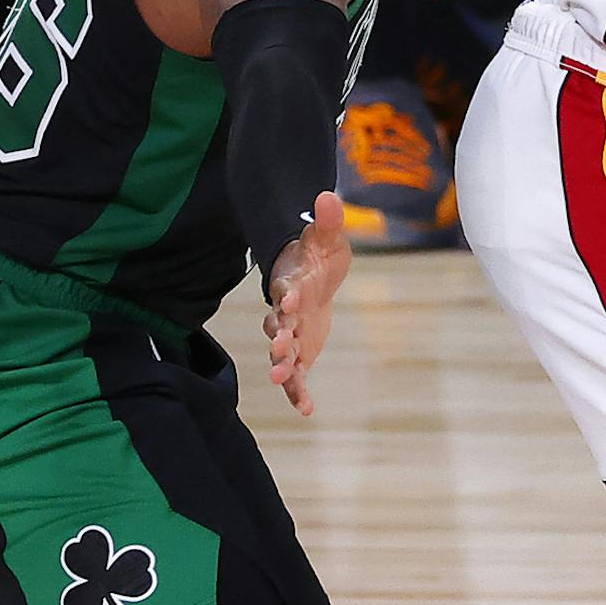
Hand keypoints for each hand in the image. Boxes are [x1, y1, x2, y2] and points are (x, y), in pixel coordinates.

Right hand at [265, 190, 351, 416]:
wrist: (314, 280)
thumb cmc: (318, 256)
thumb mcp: (327, 237)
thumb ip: (327, 220)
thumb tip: (327, 195)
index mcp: (290, 284)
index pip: (285, 289)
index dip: (286, 294)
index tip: (287, 298)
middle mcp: (285, 312)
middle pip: (278, 326)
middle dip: (278, 337)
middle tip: (278, 349)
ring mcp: (290, 334)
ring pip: (282, 353)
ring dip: (281, 366)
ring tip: (281, 378)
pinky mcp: (299, 353)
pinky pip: (297, 375)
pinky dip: (298, 392)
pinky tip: (307, 409)